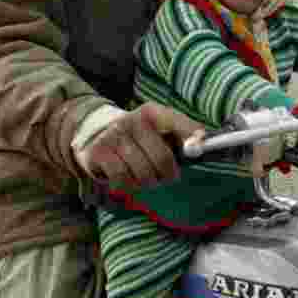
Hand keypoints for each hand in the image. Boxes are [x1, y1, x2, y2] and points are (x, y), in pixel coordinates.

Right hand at [76, 102, 204, 186]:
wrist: (93, 131)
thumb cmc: (139, 138)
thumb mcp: (159, 129)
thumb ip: (183, 135)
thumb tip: (203, 145)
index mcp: (153, 112)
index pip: (178, 123)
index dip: (193, 137)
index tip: (199, 149)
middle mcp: (133, 120)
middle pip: (163, 159)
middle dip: (167, 175)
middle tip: (165, 177)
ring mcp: (114, 136)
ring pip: (143, 173)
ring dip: (146, 182)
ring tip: (143, 177)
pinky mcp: (99, 152)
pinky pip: (122, 180)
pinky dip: (128, 186)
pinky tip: (126, 179)